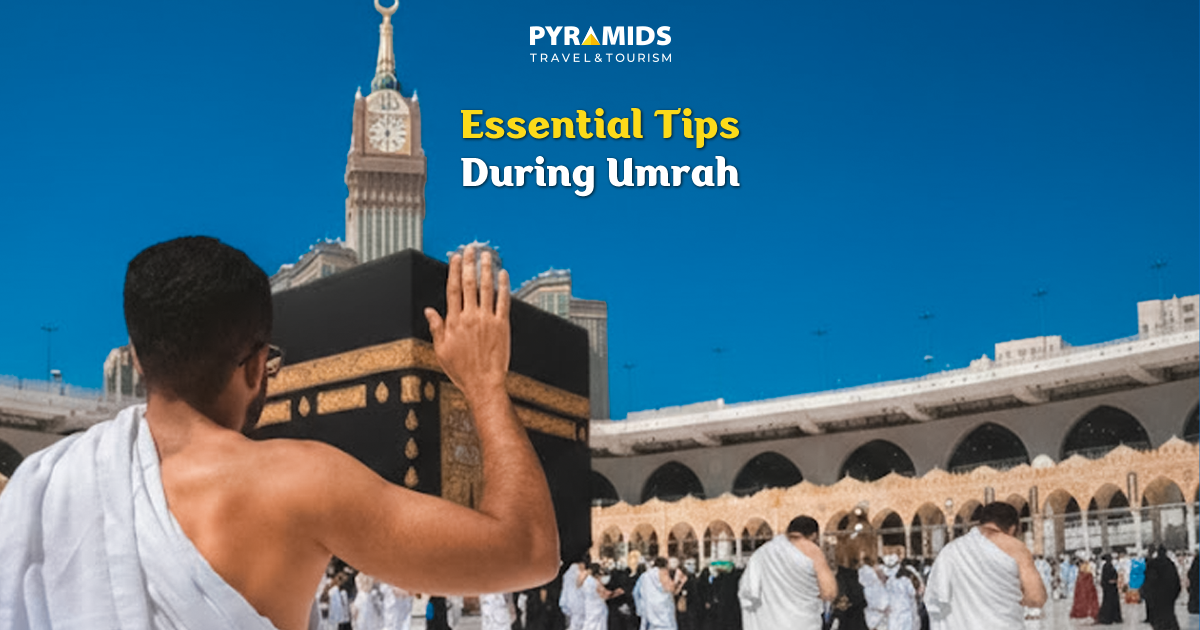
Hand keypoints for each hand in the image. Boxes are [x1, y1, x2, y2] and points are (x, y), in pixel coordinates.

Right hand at [424, 247, 510, 403]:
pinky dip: (504, 286)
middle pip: (469, 284)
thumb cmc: (462, 370)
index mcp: (454, 321)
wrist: (483, 384)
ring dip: (486, 269)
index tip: (455, 257)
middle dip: (469, 264)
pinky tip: (503, 275)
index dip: (454, 271)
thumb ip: (436, 327)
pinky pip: (504, 301)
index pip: (453, 289)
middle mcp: (470, 317)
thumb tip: (429, 310)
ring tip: (486, 255)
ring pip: (487, 288)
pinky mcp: (503, 326)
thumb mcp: (441, 350)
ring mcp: (487, 320)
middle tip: (470, 249)